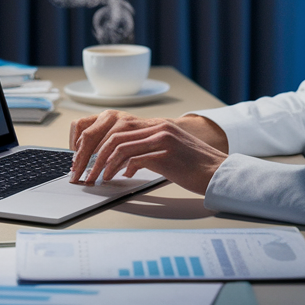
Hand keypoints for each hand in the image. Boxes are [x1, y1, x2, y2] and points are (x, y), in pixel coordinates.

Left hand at [68, 110, 228, 195]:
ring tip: (98, 179)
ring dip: (103, 165)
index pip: (118, 128)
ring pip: (120, 147)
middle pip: (114, 136)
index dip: (99, 144)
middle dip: (94, 156)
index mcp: (157, 125)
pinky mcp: (166, 154)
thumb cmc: (195, 167)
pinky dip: (122, 170)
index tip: (88, 159)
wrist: (219, 173)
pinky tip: (120, 178)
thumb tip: (125, 164)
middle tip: (85, 172)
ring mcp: (162, 139)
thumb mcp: (169, 152)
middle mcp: (158, 128)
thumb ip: (148, 151)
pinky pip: (135, 159)